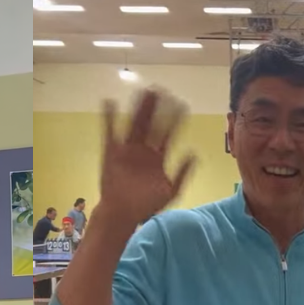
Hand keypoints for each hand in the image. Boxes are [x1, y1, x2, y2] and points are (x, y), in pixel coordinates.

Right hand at [100, 90, 196, 226]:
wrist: (122, 215)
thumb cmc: (146, 205)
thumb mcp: (171, 191)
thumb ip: (182, 173)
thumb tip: (194, 153)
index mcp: (158, 156)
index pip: (168, 133)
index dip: (175, 119)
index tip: (182, 104)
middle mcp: (143, 149)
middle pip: (151, 124)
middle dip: (156, 108)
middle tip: (161, 89)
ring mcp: (127, 149)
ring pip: (133, 124)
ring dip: (138, 108)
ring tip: (142, 91)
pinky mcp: (111, 152)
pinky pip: (110, 132)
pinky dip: (108, 118)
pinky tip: (109, 102)